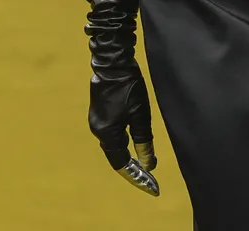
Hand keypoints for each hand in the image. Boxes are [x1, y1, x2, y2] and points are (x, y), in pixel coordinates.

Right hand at [88, 67, 159, 195]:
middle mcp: (97, 129)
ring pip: (114, 143)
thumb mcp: (140, 115)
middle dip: (132, 167)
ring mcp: (96, 119)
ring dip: (128, 152)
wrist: (113, 60)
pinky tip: (133, 137)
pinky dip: (123, 139)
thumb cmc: (128, 87)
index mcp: (107, 134)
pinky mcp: (99, 109)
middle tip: (150, 176)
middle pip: (116, 155)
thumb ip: (144, 141)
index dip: (137, 177)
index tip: (152, 187)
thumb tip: (148, 164)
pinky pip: (112, 132)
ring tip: (143, 161)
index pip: (122, 164)